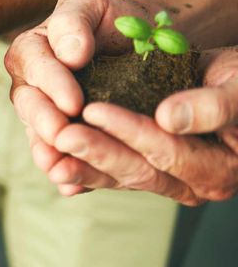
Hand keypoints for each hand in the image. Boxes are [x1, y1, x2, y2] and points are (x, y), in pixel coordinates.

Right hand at [3, 0, 159, 194]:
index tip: (73, 102)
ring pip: (40, 136)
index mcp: (32, 50)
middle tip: (63, 136)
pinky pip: (62, 158)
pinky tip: (72, 190)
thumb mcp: (91, 3)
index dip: (51, 84)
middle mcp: (32, 85)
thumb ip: (73, 20)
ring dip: (48, 154)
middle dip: (44, 123)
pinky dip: (68, 177)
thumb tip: (68, 52)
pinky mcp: (68, 141)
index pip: (33, 65)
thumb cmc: (114, 19)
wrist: (143, 45)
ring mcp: (47, 116)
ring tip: (59, 170)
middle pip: (29, 105)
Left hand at [33, 48, 237, 204]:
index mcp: (220, 167)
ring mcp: (170, 182)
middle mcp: (195, 184)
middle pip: (139, 170)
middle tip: (60, 136)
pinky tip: (55, 170)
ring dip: (83, 167)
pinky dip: (84, 172)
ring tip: (47, 158)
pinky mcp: (148, 173)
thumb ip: (212, 105)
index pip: (168, 150)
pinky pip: (113, 176)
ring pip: (121, 177)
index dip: (130, 131)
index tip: (93, 110)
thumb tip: (169, 119)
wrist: (231, 83)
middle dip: (97, 152)